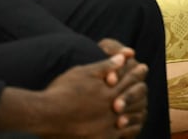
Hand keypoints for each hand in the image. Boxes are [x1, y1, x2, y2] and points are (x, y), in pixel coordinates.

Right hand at [0, 53, 148, 138]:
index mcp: (108, 92)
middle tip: (145, 86)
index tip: (143, 67)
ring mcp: (105, 127)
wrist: (43, 116)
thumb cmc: (61, 91)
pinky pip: (120, 136)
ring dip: (136, 112)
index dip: (136, 73)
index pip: (129, 80)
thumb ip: (106, 66)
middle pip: (132, 99)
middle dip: (139, 91)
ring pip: (130, 119)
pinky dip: (127, 131)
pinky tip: (127, 126)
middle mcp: (110, 110)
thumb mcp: (83, 73)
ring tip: (141, 108)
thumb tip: (125, 56)